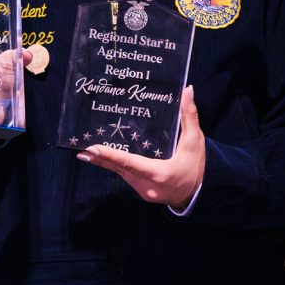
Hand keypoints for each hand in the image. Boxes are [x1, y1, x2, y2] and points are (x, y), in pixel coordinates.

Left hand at [76, 86, 204, 208]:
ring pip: (122, 173)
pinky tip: (107, 157)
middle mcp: (148, 186)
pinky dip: (118, 166)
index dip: (109, 155)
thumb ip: (189, 116)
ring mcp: (144, 191)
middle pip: (120, 169)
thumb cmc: (198, 167)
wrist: (202, 195)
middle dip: (101, 158)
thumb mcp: (196, 141)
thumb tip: (187, 89)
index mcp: (160, 174)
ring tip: (90, 150)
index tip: (91, 149)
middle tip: (82, 150)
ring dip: (108, 162)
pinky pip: (127, 177)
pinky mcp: (142, 192)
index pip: (129, 162)